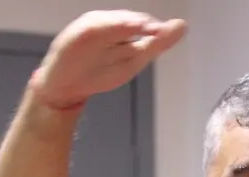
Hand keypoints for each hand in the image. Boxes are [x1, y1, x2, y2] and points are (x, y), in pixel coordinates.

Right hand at [32, 10, 186, 110]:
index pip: (140, 24)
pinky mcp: (76, 36)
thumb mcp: (134, 60)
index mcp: (121, 27)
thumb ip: (157, 44)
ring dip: (125, 23)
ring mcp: (91, 27)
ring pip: (110, 23)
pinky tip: (113, 31)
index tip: (168, 30)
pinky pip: (91, 29)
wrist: (67, 84)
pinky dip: (103, 29)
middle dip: (140, 24)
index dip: (152, 28)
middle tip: (156, 30)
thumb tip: (182, 26)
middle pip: (127, 20)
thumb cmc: (98, 71)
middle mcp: (107, 23)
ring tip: (141, 27)